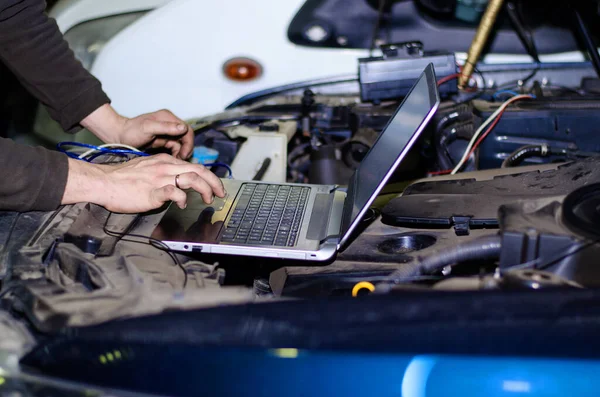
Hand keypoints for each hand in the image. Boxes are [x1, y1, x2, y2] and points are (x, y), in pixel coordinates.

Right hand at [62, 154, 225, 212]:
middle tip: (221, 193)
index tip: (214, 186)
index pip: (194, 165)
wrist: (103, 182)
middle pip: (199, 170)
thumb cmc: (122, 179)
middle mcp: (165, 167)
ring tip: (208, 199)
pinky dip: (183, 199)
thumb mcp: (147, 169)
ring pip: (192, 178)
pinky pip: (174, 192)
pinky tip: (182, 204)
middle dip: (214, 182)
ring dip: (205, 189)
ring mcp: (159, 178)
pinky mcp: (153, 191)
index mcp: (165, 161)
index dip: (208, 176)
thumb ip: (163, 174)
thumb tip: (175, 185)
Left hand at [81, 104, 193, 159]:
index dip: (188, 143)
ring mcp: (166, 132)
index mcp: (168, 117)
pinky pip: (174, 148)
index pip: (186, 130)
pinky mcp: (163, 140)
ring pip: (181, 144)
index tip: (183, 154)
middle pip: (186, 137)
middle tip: (181, 160)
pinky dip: (175, 154)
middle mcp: (169, 124)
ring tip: (175, 161)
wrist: (118, 136)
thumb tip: (183, 128)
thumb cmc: (131, 131)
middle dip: (185, 149)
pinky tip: (171, 160)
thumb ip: (166, 127)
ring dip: (180, 153)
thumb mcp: (148, 128)